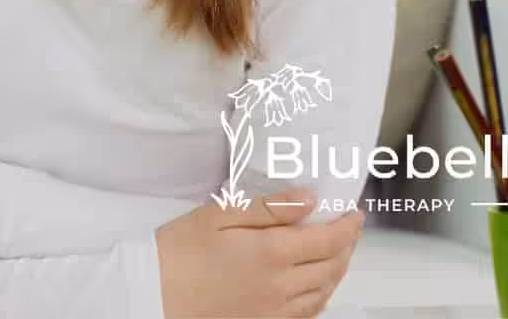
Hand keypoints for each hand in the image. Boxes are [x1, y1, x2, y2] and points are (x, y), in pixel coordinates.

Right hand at [156, 189, 362, 317]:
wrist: (153, 293)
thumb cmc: (178, 252)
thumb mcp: (218, 215)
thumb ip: (268, 208)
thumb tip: (309, 200)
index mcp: (272, 253)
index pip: (328, 239)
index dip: (348, 226)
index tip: (354, 214)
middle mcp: (282, 285)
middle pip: (333, 266)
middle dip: (347, 246)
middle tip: (348, 230)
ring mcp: (275, 310)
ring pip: (325, 291)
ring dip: (338, 271)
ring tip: (337, 254)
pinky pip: (308, 314)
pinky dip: (322, 297)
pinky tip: (316, 287)